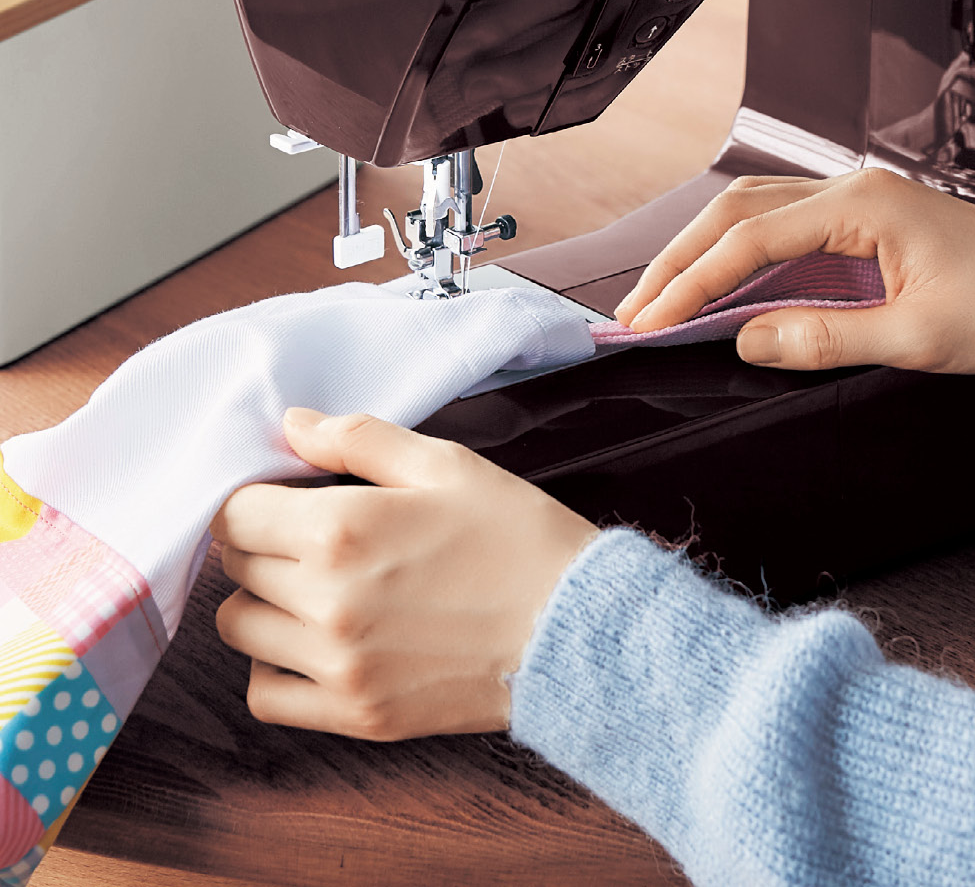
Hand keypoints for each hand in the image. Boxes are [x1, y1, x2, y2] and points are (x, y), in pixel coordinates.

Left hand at [212, 408, 595, 740]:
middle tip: (314, 537)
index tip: (289, 499)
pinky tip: (316, 643)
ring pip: (239, 628)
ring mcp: (337, 665)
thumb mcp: (448, 465)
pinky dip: (275, 667)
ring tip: (317, 588)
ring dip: (266, 602)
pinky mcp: (355, 713)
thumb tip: (294, 425)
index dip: (258, 499)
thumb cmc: (517, 536)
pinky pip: (265, 695)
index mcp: (341, 530)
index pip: (235, 515)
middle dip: (265, 544)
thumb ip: (361, 440)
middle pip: (235, 567)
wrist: (575, 627)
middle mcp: (325, 601)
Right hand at [614, 169, 974, 373]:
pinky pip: (789, 230)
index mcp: (861, 206)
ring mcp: (860, 202)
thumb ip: (825, 338)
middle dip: (680, 260)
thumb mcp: (918, 339)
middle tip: (633, 311)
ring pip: (758, 213)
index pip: (750, 240)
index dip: (692, 285)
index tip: (648, 323)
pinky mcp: (869, 224)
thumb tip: (748, 341)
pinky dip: (745, 257)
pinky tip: (725, 290)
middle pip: (738, 211)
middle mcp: (853, 190)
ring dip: (706, 253)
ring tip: (662, 299)